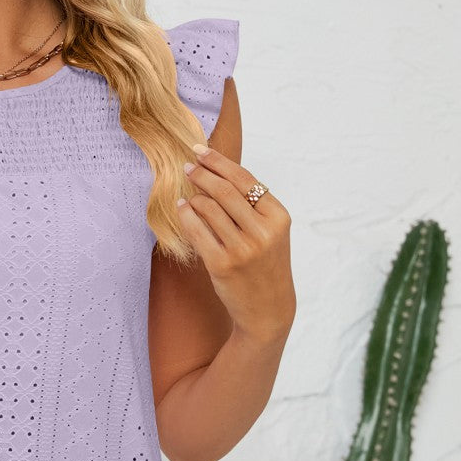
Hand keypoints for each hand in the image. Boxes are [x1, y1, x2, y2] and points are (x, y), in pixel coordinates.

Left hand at [177, 141, 294, 343]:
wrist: (268, 309)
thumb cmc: (266, 266)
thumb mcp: (271, 233)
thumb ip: (252, 206)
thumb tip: (218, 172)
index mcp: (278, 218)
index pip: (245, 179)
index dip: (219, 162)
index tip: (201, 150)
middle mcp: (263, 232)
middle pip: (225, 190)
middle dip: (202, 173)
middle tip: (187, 166)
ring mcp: (243, 249)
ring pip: (209, 208)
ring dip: (193, 195)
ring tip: (187, 191)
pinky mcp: (222, 264)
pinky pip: (198, 231)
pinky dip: (186, 215)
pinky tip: (182, 208)